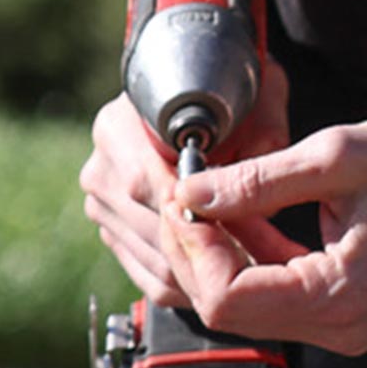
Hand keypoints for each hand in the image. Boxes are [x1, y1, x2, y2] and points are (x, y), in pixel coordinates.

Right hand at [81, 55, 297, 316]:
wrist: (205, 87)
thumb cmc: (233, 86)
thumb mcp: (260, 98)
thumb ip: (265, 139)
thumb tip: (257, 201)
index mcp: (119, 129)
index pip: (156, 190)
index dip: (203, 216)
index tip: (248, 232)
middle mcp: (101, 169)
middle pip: (152, 231)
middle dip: (206, 250)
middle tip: (260, 260)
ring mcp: (102, 205)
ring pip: (153, 261)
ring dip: (201, 271)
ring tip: (250, 268)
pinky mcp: (115, 232)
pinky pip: (149, 274)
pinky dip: (188, 281)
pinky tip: (225, 273)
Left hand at [164, 109, 366, 357]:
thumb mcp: (338, 156)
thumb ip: (257, 180)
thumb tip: (191, 192)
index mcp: (338, 297)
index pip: (227, 297)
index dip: (192, 250)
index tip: (183, 200)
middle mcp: (338, 329)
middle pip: (229, 309)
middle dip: (197, 252)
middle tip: (186, 197)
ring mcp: (340, 328)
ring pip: (247, 305)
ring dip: (221, 254)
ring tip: (212, 200)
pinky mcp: (342, 314)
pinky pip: (274, 297)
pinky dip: (251, 258)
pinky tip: (243, 216)